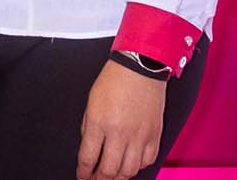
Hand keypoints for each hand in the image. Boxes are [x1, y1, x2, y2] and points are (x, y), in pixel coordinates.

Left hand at [77, 60, 166, 179]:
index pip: (88, 158)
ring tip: (112, 177)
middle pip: (109, 171)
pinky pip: (147, 161)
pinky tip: (131, 165)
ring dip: (119, 177)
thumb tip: (89, 149)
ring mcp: (139, 136)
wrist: (141, 67)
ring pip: (129, 171)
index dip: (83, 172)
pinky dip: (138, 167)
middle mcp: (120, 133)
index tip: (82, 176)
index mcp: (99, 123)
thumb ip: (89, 128)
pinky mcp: (155, 136)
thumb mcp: (91, 103)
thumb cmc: (114, 80)